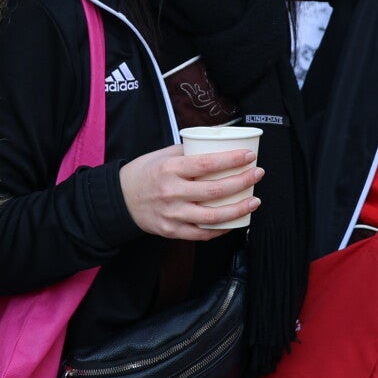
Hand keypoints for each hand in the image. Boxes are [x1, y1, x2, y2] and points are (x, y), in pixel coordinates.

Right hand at [119, 144, 261, 240]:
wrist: (119, 199)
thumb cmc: (145, 173)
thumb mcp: (163, 155)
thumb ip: (189, 151)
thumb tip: (217, 143)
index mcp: (170, 169)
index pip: (207, 164)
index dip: (232, 160)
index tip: (250, 155)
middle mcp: (172, 193)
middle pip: (214, 191)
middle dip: (242, 182)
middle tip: (258, 174)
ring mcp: (172, 214)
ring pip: (212, 217)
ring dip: (238, 210)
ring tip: (254, 201)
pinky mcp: (171, 231)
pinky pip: (201, 234)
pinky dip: (221, 229)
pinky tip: (235, 221)